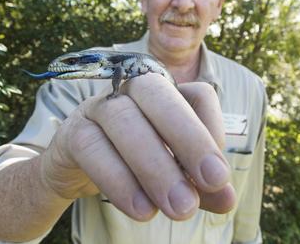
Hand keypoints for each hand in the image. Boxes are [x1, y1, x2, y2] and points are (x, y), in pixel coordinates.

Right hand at [38, 73, 235, 220]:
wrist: (75, 170)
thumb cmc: (132, 163)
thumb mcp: (171, 172)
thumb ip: (197, 183)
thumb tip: (227, 200)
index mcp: (165, 93)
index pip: (198, 94)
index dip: (212, 130)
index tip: (219, 175)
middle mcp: (131, 90)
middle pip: (158, 93)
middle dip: (190, 137)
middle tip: (214, 182)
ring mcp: (98, 107)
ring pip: (124, 120)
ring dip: (156, 167)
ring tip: (180, 208)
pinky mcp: (72, 133)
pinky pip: (93, 148)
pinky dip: (120, 181)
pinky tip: (143, 210)